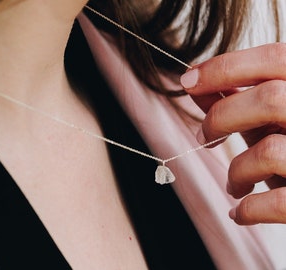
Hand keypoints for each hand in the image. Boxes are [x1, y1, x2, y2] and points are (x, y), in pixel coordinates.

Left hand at [180, 43, 285, 224]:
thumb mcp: (270, 119)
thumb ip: (239, 99)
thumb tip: (193, 83)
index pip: (275, 58)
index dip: (224, 67)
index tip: (187, 80)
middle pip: (270, 99)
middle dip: (221, 117)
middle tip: (205, 137)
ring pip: (269, 151)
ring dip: (236, 170)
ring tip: (235, 184)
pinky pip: (278, 202)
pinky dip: (248, 209)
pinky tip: (241, 212)